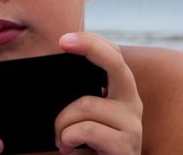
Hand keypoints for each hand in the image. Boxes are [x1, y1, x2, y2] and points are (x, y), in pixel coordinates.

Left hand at [55, 32, 142, 154]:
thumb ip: (76, 94)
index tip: (64, 39)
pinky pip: (87, 129)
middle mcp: (132, 103)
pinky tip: (67, 147)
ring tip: (60, 137)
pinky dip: (68, 138)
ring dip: (61, 122)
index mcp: (120, 92)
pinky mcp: (126, 146)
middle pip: (116, 63)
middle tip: (63, 41)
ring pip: (86, 104)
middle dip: (90, 46)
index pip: (113, 54)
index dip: (92, 41)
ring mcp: (132, 124)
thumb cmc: (87, 145)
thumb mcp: (81, 115)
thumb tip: (49, 71)